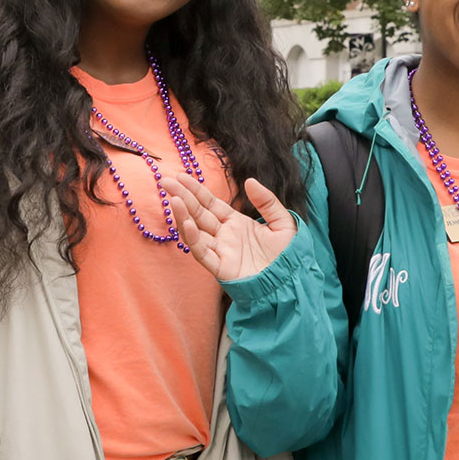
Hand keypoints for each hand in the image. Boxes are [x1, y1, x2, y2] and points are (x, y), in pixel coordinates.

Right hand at [165, 172, 294, 282]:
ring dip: (183, 216)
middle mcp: (224, 235)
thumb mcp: (283, 223)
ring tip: (172, 199)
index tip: (181, 176)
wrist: (293, 282)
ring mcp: (221, 251)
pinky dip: (193, 239)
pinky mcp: (221, 268)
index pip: (210, 203)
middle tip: (165, 181)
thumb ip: (267, 202)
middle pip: (198, 213)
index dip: (195, 190)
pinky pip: (203, 252)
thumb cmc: (288, 256)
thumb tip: (249, 181)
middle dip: (182, 197)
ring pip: (196, 231)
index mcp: (236, 223)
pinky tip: (185, 224)